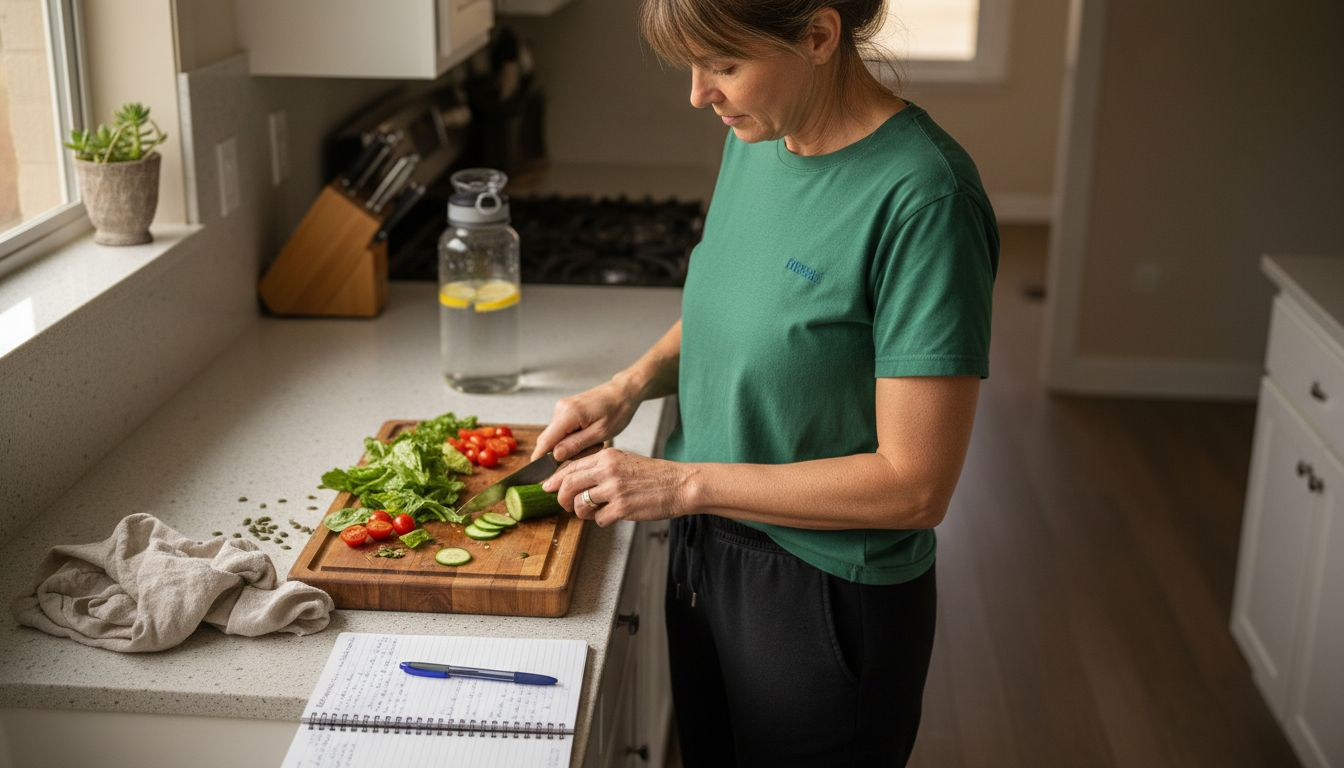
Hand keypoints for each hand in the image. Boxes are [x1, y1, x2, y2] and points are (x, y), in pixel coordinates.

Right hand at [532, 379, 640, 460]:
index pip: (545, 442)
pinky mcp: (566, 410)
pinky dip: (572, 439)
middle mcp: (560, 409)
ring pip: (556, 438)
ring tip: (593, 444)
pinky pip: (562, 431)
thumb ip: (576, 445)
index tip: (541, 477)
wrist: (623, 392)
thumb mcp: (600, 433)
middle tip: (585, 455)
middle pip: (548, 441)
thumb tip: (555, 456)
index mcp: (568, 414)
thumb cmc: (618, 410)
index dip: (540, 461)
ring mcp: (561, 409)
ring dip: (569, 447)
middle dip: (561, 455)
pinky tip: (590, 438)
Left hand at [541, 448, 693, 525]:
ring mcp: (614, 490)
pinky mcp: (622, 508)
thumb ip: (601, 467)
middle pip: (569, 485)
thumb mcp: (625, 461)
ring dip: (582, 512)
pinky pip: (598, 519)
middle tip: (564, 505)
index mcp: (607, 456)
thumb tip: (575, 480)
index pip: (571, 467)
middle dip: (561, 498)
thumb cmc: (655, 475)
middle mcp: (608, 470)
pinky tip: (612, 516)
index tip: (547, 487)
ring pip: (580, 504)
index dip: (555, 479)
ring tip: (592, 512)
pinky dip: (601, 520)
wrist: (680, 484)